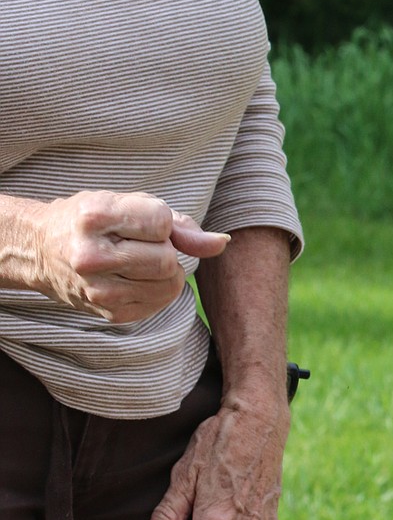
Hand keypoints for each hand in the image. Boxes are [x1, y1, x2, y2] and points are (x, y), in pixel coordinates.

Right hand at [33, 191, 227, 322]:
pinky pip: (161, 302)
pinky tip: (135, 278)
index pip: (160, 222)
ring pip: (169, 284)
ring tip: (138, 260)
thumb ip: (179, 224)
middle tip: (140, 243)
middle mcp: (91, 256)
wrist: (43, 250)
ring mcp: (99, 290)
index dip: (160, 221)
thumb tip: (222, 242)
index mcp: (94, 217)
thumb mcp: (128, 205)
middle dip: (164, 249)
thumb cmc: (92, 221)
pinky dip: (158, 289)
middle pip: (166, 260)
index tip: (139, 221)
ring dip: (166, 271)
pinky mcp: (111, 314)